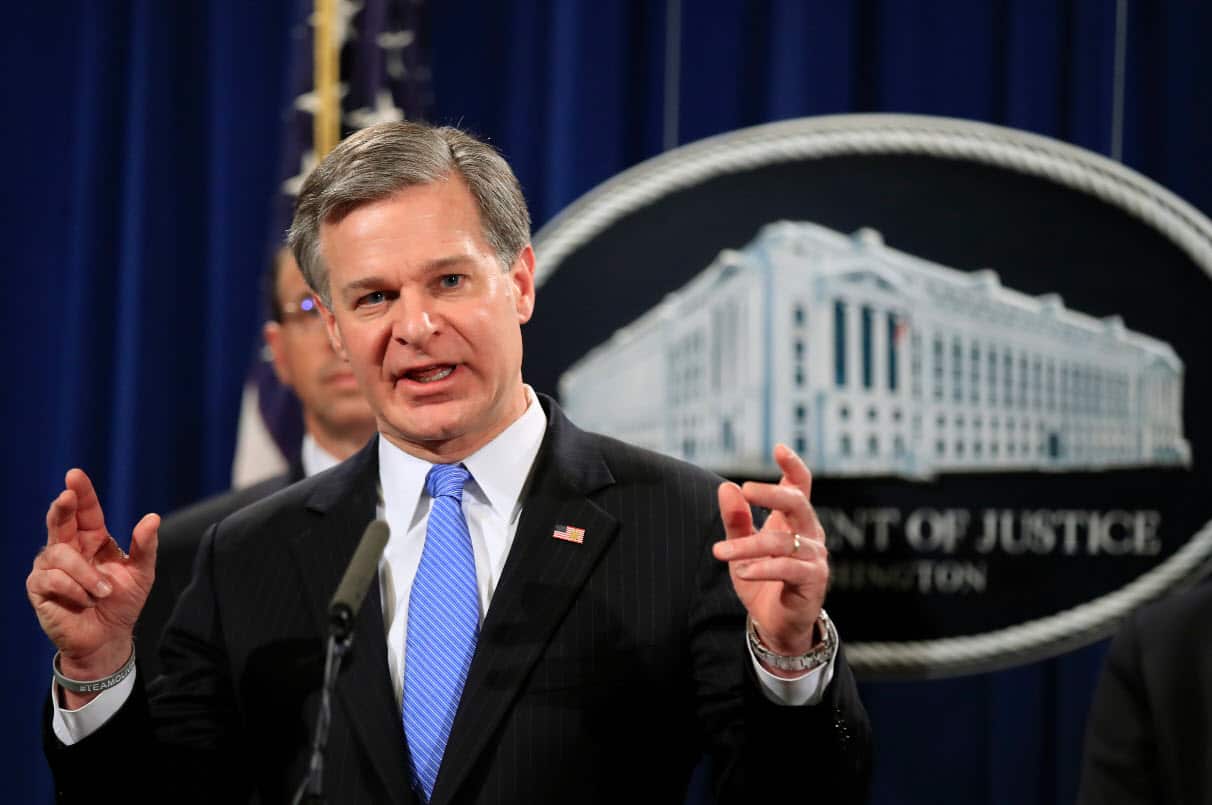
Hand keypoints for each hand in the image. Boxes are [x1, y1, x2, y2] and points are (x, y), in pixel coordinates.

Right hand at [27, 469, 157, 700]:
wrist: (108, 637)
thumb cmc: (122, 602)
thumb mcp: (141, 573)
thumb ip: (145, 546)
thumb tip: (152, 517)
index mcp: (92, 540)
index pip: (86, 511)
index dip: (81, 492)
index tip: (75, 475)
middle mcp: (67, 548)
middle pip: (59, 520)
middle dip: (62, 507)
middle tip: (67, 496)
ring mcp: (50, 567)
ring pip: (59, 554)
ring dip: (86, 575)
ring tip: (102, 593)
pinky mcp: (39, 588)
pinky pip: (52, 579)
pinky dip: (75, 590)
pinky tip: (84, 601)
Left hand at [712, 444, 827, 663]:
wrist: (776, 624)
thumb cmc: (761, 580)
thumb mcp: (741, 547)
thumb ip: (736, 520)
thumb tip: (727, 487)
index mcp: (794, 521)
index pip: (800, 486)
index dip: (793, 466)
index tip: (779, 448)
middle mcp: (809, 534)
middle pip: (797, 503)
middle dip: (772, 493)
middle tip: (745, 489)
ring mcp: (814, 557)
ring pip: (782, 541)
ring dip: (748, 545)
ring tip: (720, 551)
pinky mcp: (813, 581)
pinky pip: (788, 568)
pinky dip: (762, 568)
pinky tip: (742, 571)